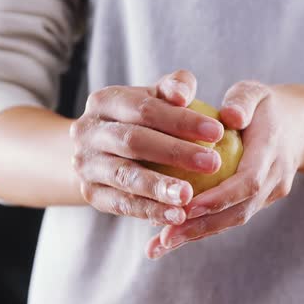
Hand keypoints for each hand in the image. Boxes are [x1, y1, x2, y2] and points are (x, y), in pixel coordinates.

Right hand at [70, 70, 224, 224]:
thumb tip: (183, 95)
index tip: (218, 132)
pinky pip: (122, 204)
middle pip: (133, 141)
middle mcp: (87, 131)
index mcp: (104, 101)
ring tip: (190, 196)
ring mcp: (85, 164)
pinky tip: (178, 216)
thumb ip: (175, 87)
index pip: (145, 109)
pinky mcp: (89, 193)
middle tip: (213, 163)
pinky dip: (151, 211)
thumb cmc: (145, 119)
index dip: (182, 120)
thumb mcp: (156, 97)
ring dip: (159, 188)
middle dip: (175, 153)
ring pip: (125, 177)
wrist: (103, 151)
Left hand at [146, 82, 303, 258]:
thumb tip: (229, 116)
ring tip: (160, 245)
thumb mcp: (255, 92)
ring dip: (198, 234)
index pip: (248, 181)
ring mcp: (270, 194)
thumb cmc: (266, 105)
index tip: (187, 208)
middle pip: (240, 211)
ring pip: (234, 220)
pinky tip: (172, 236)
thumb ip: (243, 100)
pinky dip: (203, 228)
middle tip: (165, 238)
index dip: (218, 198)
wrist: (299, 127)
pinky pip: (231, 217)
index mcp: (273, 150)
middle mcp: (275, 179)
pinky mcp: (259, 202)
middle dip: (202, 227)